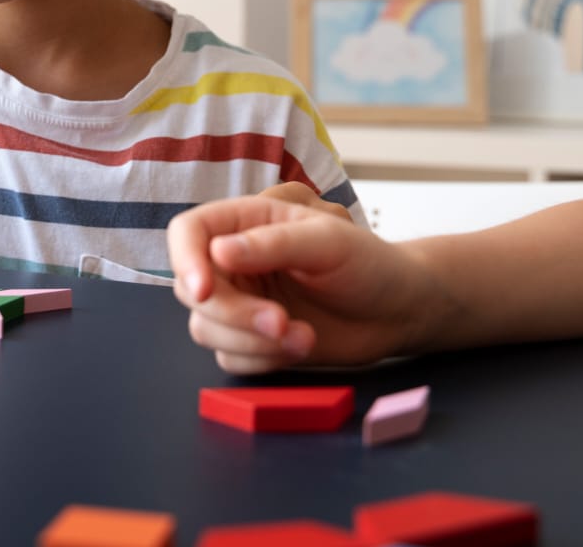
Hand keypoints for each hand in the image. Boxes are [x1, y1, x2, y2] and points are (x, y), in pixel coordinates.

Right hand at [168, 189, 434, 371]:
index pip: (189, 231)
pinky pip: (230, 357)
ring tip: (304, 337)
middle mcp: (234, 262)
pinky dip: (261, 360)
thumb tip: (217, 252)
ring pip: (205, 328)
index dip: (185, 259)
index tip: (204, 291)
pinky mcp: (252, 340)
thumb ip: (273, 244)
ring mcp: (241, 302)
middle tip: (281, 323)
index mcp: (246, 223)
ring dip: (250, 341)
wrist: (398, 311)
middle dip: (232, 314)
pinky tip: (301, 347)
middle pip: (192, 289)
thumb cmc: (368, 263)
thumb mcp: (328, 242)